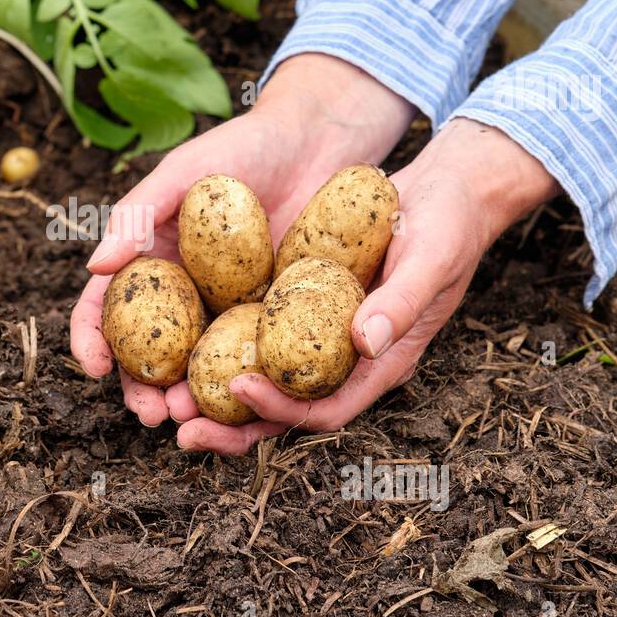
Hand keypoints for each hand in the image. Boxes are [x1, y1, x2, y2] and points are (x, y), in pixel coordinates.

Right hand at [69, 54, 414, 438]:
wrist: (319, 141)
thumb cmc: (243, 147)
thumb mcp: (184, 172)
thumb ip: (138, 213)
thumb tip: (94, 265)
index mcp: (150, 261)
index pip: (104, 308)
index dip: (91, 340)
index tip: (95, 366)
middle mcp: (183, 294)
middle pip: (149, 353)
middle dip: (141, 390)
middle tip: (150, 413)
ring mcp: (227, 309)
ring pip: (199, 367)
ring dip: (189, 400)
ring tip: (190, 418)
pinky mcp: (274, 317)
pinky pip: (254, 356)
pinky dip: (244, 385)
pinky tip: (245, 403)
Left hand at [208, 116, 561, 452]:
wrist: (447, 189)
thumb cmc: (450, 224)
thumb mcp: (430, 258)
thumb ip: (400, 302)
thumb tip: (362, 344)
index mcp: (380, 362)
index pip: (324, 408)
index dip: (280, 410)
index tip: (238, 386)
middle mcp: (346, 358)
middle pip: (284, 410)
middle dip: (231, 425)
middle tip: (177, 427)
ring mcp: (322, 334)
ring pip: (264, 378)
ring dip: (216, 394)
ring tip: (166, 398)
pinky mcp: (303, 305)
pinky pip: (259, 333)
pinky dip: (224, 342)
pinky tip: (183, 337)